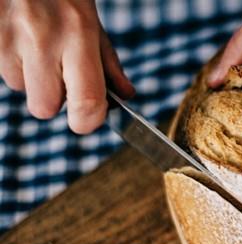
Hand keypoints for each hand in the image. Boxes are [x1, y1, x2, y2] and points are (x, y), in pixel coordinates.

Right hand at [0, 0, 134, 133]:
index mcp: (78, 35)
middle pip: (45, 108)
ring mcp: (9, 38)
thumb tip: (124, 96)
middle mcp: (43, 39)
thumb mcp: (92, 20)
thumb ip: (108, 62)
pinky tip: (21, 38)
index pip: (86, 103)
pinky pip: (3, 71)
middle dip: (53, 100)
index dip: (88, 120)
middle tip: (60, 75)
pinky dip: (13, 62)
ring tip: (37, 45)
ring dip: (31, 78)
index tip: (90, 117)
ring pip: (20, 89)